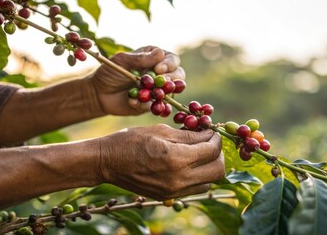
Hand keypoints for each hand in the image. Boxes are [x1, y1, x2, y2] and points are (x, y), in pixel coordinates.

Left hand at [90, 46, 184, 115]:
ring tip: (151, 95)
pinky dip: (147, 106)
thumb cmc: (110, 72)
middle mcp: (160, 75)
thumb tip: (161, 53)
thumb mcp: (122, 61)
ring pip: (172, 94)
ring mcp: (158, 91)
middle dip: (171, 80)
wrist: (98, 93)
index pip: (172, 60)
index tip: (159, 69)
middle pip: (178, 76)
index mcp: (155, 59)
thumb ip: (141, 58)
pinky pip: (158, 108)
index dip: (169, 65)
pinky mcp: (152, 105)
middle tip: (160, 83)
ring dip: (164, 95)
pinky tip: (134, 102)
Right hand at [96, 124, 224, 199]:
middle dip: (218, 154)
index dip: (216, 139)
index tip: (213, 132)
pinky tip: (189, 165)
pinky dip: (198, 177)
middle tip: (211, 143)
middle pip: (217, 171)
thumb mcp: (161, 130)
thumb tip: (210, 134)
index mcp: (177, 159)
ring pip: (209, 182)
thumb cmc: (131, 140)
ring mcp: (174, 191)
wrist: (108, 162)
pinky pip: (194, 189)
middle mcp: (179, 179)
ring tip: (200, 154)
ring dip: (210, 167)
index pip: (212, 150)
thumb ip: (189, 135)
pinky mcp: (168, 196)